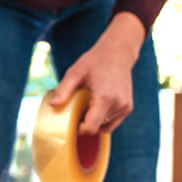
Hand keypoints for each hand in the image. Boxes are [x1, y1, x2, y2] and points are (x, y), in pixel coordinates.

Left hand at [50, 12, 144, 134]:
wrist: (118, 53)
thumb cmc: (94, 62)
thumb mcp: (75, 72)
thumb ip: (63, 89)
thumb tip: (53, 105)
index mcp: (105, 97)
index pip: (91, 127)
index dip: (79, 129)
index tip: (72, 121)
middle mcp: (118, 104)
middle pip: (96, 127)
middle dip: (85, 122)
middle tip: (78, 108)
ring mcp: (125, 107)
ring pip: (104, 126)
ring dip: (94, 120)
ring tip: (88, 103)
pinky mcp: (128, 108)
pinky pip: (112, 123)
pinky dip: (103, 119)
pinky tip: (97, 105)